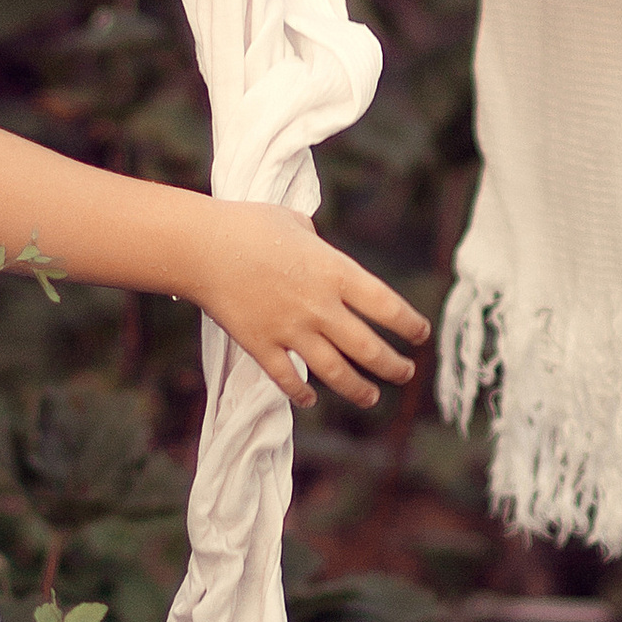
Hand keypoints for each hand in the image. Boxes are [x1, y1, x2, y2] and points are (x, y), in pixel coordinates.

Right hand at [191, 200, 430, 408]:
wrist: (201, 246)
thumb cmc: (248, 224)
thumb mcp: (295, 222)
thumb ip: (315, 242)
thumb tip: (318, 247)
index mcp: (335, 272)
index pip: (388, 307)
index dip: (411, 325)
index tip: (420, 335)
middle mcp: (320, 307)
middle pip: (369, 349)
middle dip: (393, 367)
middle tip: (405, 373)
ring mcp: (291, 330)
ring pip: (336, 372)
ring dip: (359, 389)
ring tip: (371, 397)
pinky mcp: (261, 346)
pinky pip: (287, 379)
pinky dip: (300, 393)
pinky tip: (310, 399)